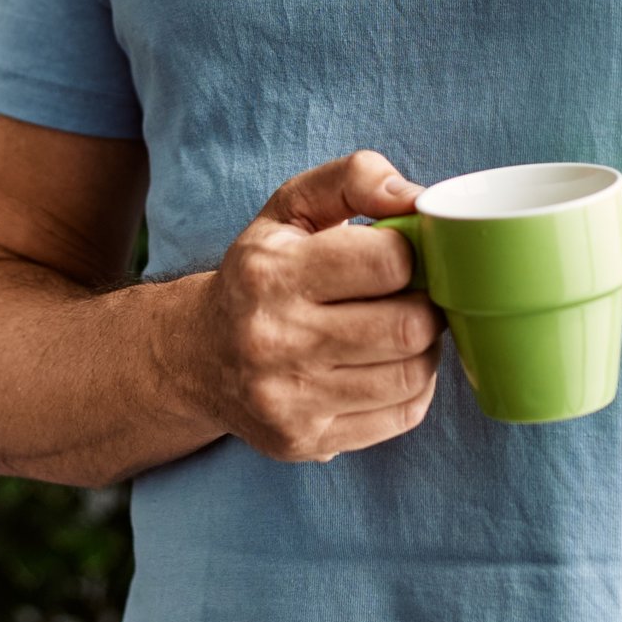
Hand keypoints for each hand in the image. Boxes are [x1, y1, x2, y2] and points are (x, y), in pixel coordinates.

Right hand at [159, 152, 442, 461]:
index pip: (388, 262)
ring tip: (400, 330)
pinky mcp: (305, 442)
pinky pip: (402, 416)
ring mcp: (289, 400)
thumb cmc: (257, 275)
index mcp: (270, 274)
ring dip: (424, 349)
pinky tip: (388, 366)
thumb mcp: (289, 209)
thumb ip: (353, 179)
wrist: (195, 357)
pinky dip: (412, 387)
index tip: (398, 256)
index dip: (410, 254)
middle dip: (426, 306)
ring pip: (412, 375)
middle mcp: (274, 341)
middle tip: (412, 296)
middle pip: (409, 326)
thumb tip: (415, 197)